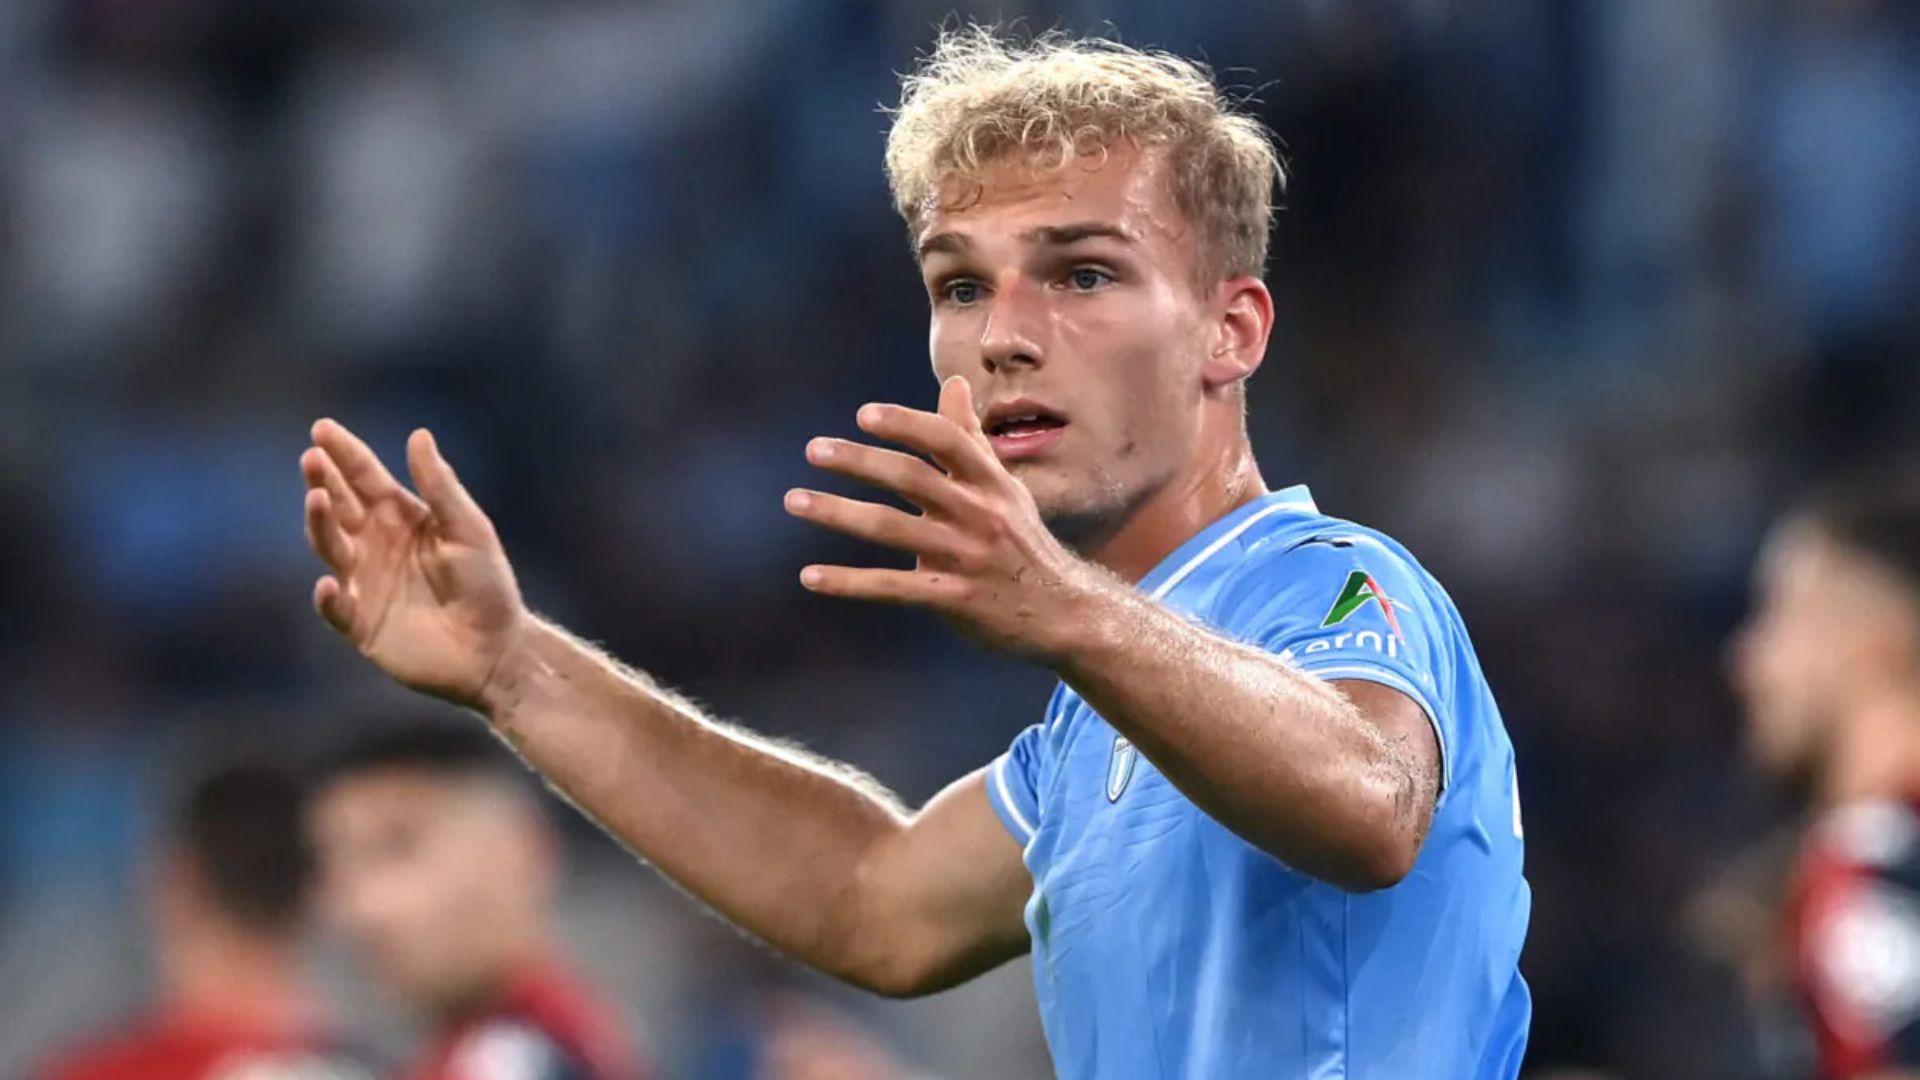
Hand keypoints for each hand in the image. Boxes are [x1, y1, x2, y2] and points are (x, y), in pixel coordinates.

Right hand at [301, 420, 526, 706]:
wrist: (495, 648)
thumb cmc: (487, 584)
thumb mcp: (469, 529)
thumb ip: (441, 487)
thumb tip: (418, 435)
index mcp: (400, 517)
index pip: (364, 478)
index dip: (344, 453)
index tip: (322, 428)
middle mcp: (374, 544)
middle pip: (339, 506)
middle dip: (323, 481)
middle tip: (312, 458)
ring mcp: (363, 583)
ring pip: (329, 547)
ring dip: (319, 524)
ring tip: (318, 499)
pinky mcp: (360, 624)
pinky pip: (336, 608)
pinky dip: (329, 597)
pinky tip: (329, 582)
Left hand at [784, 376, 1112, 662]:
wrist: (1063, 612)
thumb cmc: (1022, 541)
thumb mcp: (1003, 486)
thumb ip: (969, 438)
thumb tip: (952, 384)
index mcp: (989, 482)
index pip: (946, 442)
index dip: (905, 425)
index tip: (864, 416)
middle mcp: (979, 515)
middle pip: (912, 478)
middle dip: (860, 461)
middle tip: (813, 450)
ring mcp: (965, 558)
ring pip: (893, 529)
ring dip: (839, 513)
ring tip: (794, 501)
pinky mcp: (953, 600)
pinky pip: (892, 587)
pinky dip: (848, 582)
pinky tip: (809, 576)